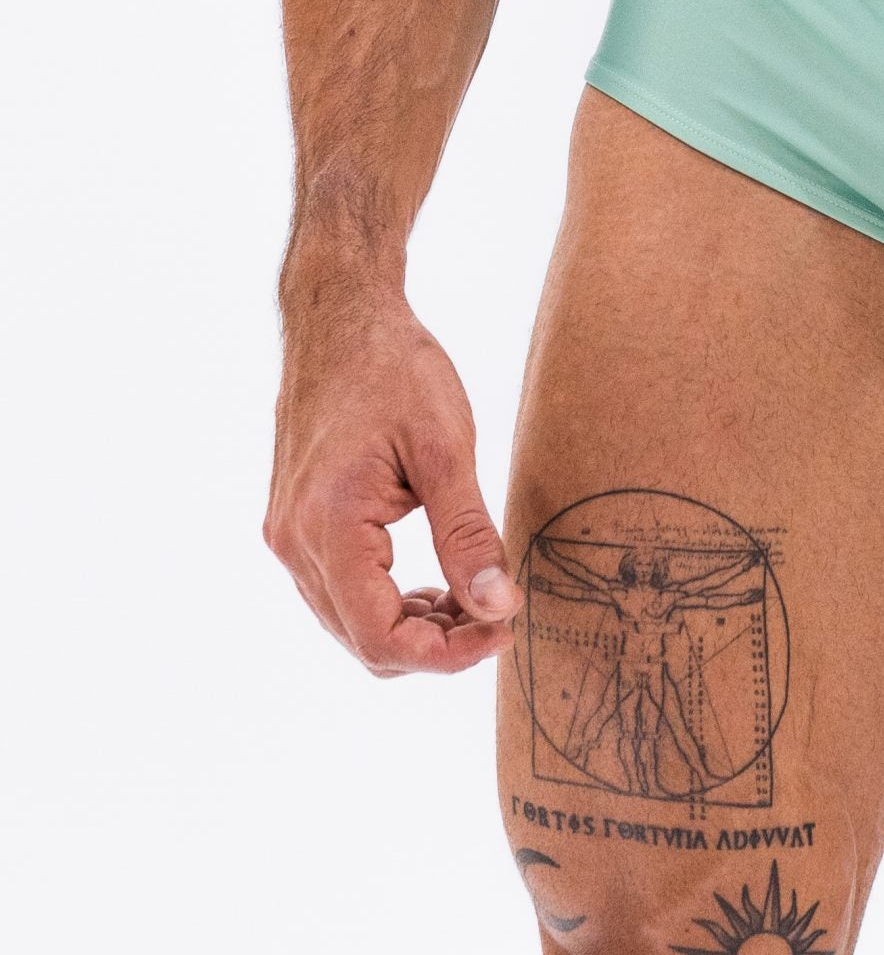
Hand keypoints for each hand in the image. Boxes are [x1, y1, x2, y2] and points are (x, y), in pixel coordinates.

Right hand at [265, 292, 521, 675]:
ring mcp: (289, 535)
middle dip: (437, 645)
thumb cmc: (394, 367)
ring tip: (477, 599)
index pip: (381, 637)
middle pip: (364, 642)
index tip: (506, 629)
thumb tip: (498, 606)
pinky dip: (390, 601)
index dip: (447, 654)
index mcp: (327, 526)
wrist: (340, 316)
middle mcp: (295, 543)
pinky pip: (341, 591)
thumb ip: (468, 533)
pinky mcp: (296, 523)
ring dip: (415, 628)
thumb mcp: (446, 445)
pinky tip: (438, 584)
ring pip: (351, 623)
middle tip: (502, 615)